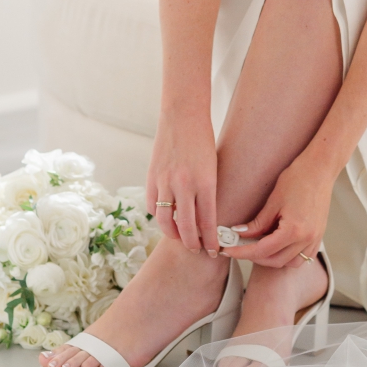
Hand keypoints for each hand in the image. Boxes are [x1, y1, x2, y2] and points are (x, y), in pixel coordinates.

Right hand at [147, 113, 219, 253]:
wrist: (183, 116)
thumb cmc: (203, 140)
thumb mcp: (213, 168)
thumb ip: (207, 193)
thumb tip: (205, 218)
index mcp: (205, 183)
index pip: (208, 222)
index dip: (211, 241)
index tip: (214, 250)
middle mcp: (184, 184)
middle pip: (187, 227)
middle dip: (193, 244)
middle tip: (197, 250)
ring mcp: (165, 180)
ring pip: (166, 220)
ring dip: (173, 234)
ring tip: (180, 237)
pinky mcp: (152, 176)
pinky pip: (153, 205)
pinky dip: (159, 215)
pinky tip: (166, 216)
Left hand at [223, 155, 331, 267]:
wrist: (320, 169)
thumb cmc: (298, 179)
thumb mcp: (274, 201)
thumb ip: (258, 222)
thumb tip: (241, 233)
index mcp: (294, 230)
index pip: (263, 250)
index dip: (243, 252)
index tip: (228, 250)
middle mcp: (307, 239)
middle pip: (276, 261)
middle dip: (255, 257)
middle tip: (239, 247)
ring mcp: (315, 239)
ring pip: (291, 262)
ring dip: (272, 259)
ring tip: (257, 246)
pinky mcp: (318, 236)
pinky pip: (303, 256)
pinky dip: (288, 255)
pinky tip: (276, 245)